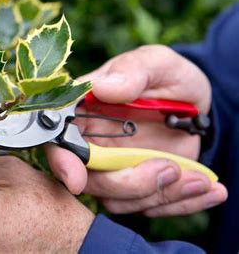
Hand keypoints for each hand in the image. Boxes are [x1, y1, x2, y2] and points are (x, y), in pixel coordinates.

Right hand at [46, 45, 227, 216]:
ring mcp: (115, 169)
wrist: (197, 104)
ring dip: (159, 195)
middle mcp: (93, 144)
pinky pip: (150, 207)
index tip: (76, 179)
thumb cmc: (169, 77)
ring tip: (199, 179)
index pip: (60, 139)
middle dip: (127, 183)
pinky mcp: (139, 186)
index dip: (62, 162)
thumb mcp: (157, 63)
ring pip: (118, 201)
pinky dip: (181, 204)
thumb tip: (103, 88)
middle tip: (170, 168)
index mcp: (85, 111)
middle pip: (90, 179)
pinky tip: (209, 190)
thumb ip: (133, 71)